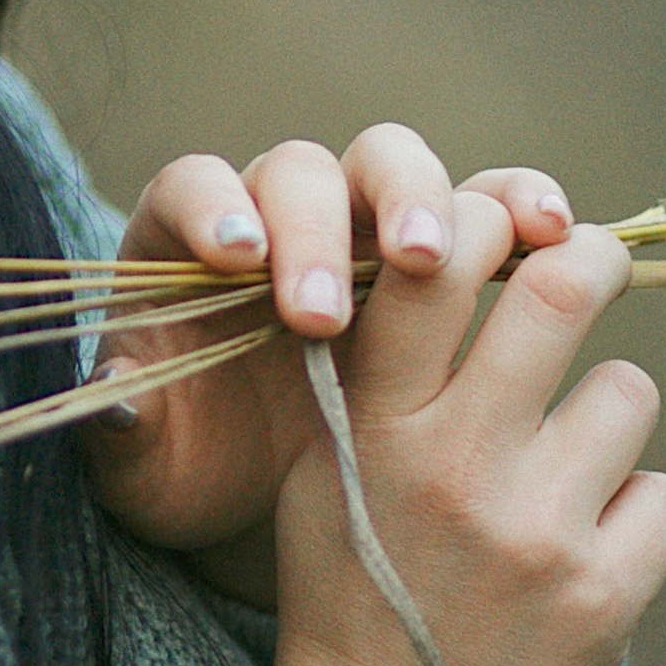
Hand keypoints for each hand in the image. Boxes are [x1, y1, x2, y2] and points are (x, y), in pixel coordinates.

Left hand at [78, 125, 576, 587]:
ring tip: (440, 263)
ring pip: (395, 170)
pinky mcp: (440, 258)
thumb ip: (120, 434)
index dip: (214, 209)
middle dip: (317, 229)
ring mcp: (363, 228)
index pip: (194, 188)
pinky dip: (517, 209)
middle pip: (303, 172)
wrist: (272, 495)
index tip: (234, 255)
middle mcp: (277, 216)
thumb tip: (114, 398)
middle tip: (327, 309)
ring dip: (424, 202)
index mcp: (187, 246)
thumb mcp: (145, 471)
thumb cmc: (196, 466)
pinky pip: (484, 208)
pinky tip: (552, 238)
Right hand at [211, 194, 665, 665]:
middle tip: (591, 264)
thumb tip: (440, 254)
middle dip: (590, 262)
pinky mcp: (604, 601)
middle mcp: (456, 466)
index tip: (509, 234)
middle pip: (562, 290)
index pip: (437, 265)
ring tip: (566, 469)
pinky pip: (663, 495)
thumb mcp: (324, 474)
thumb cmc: (347, 593)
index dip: (487, 222)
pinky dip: (635, 515)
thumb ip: (371, 374)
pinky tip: (586, 550)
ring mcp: (536, 534)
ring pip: (628, 394)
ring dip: (607, 417)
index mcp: (373, 427)